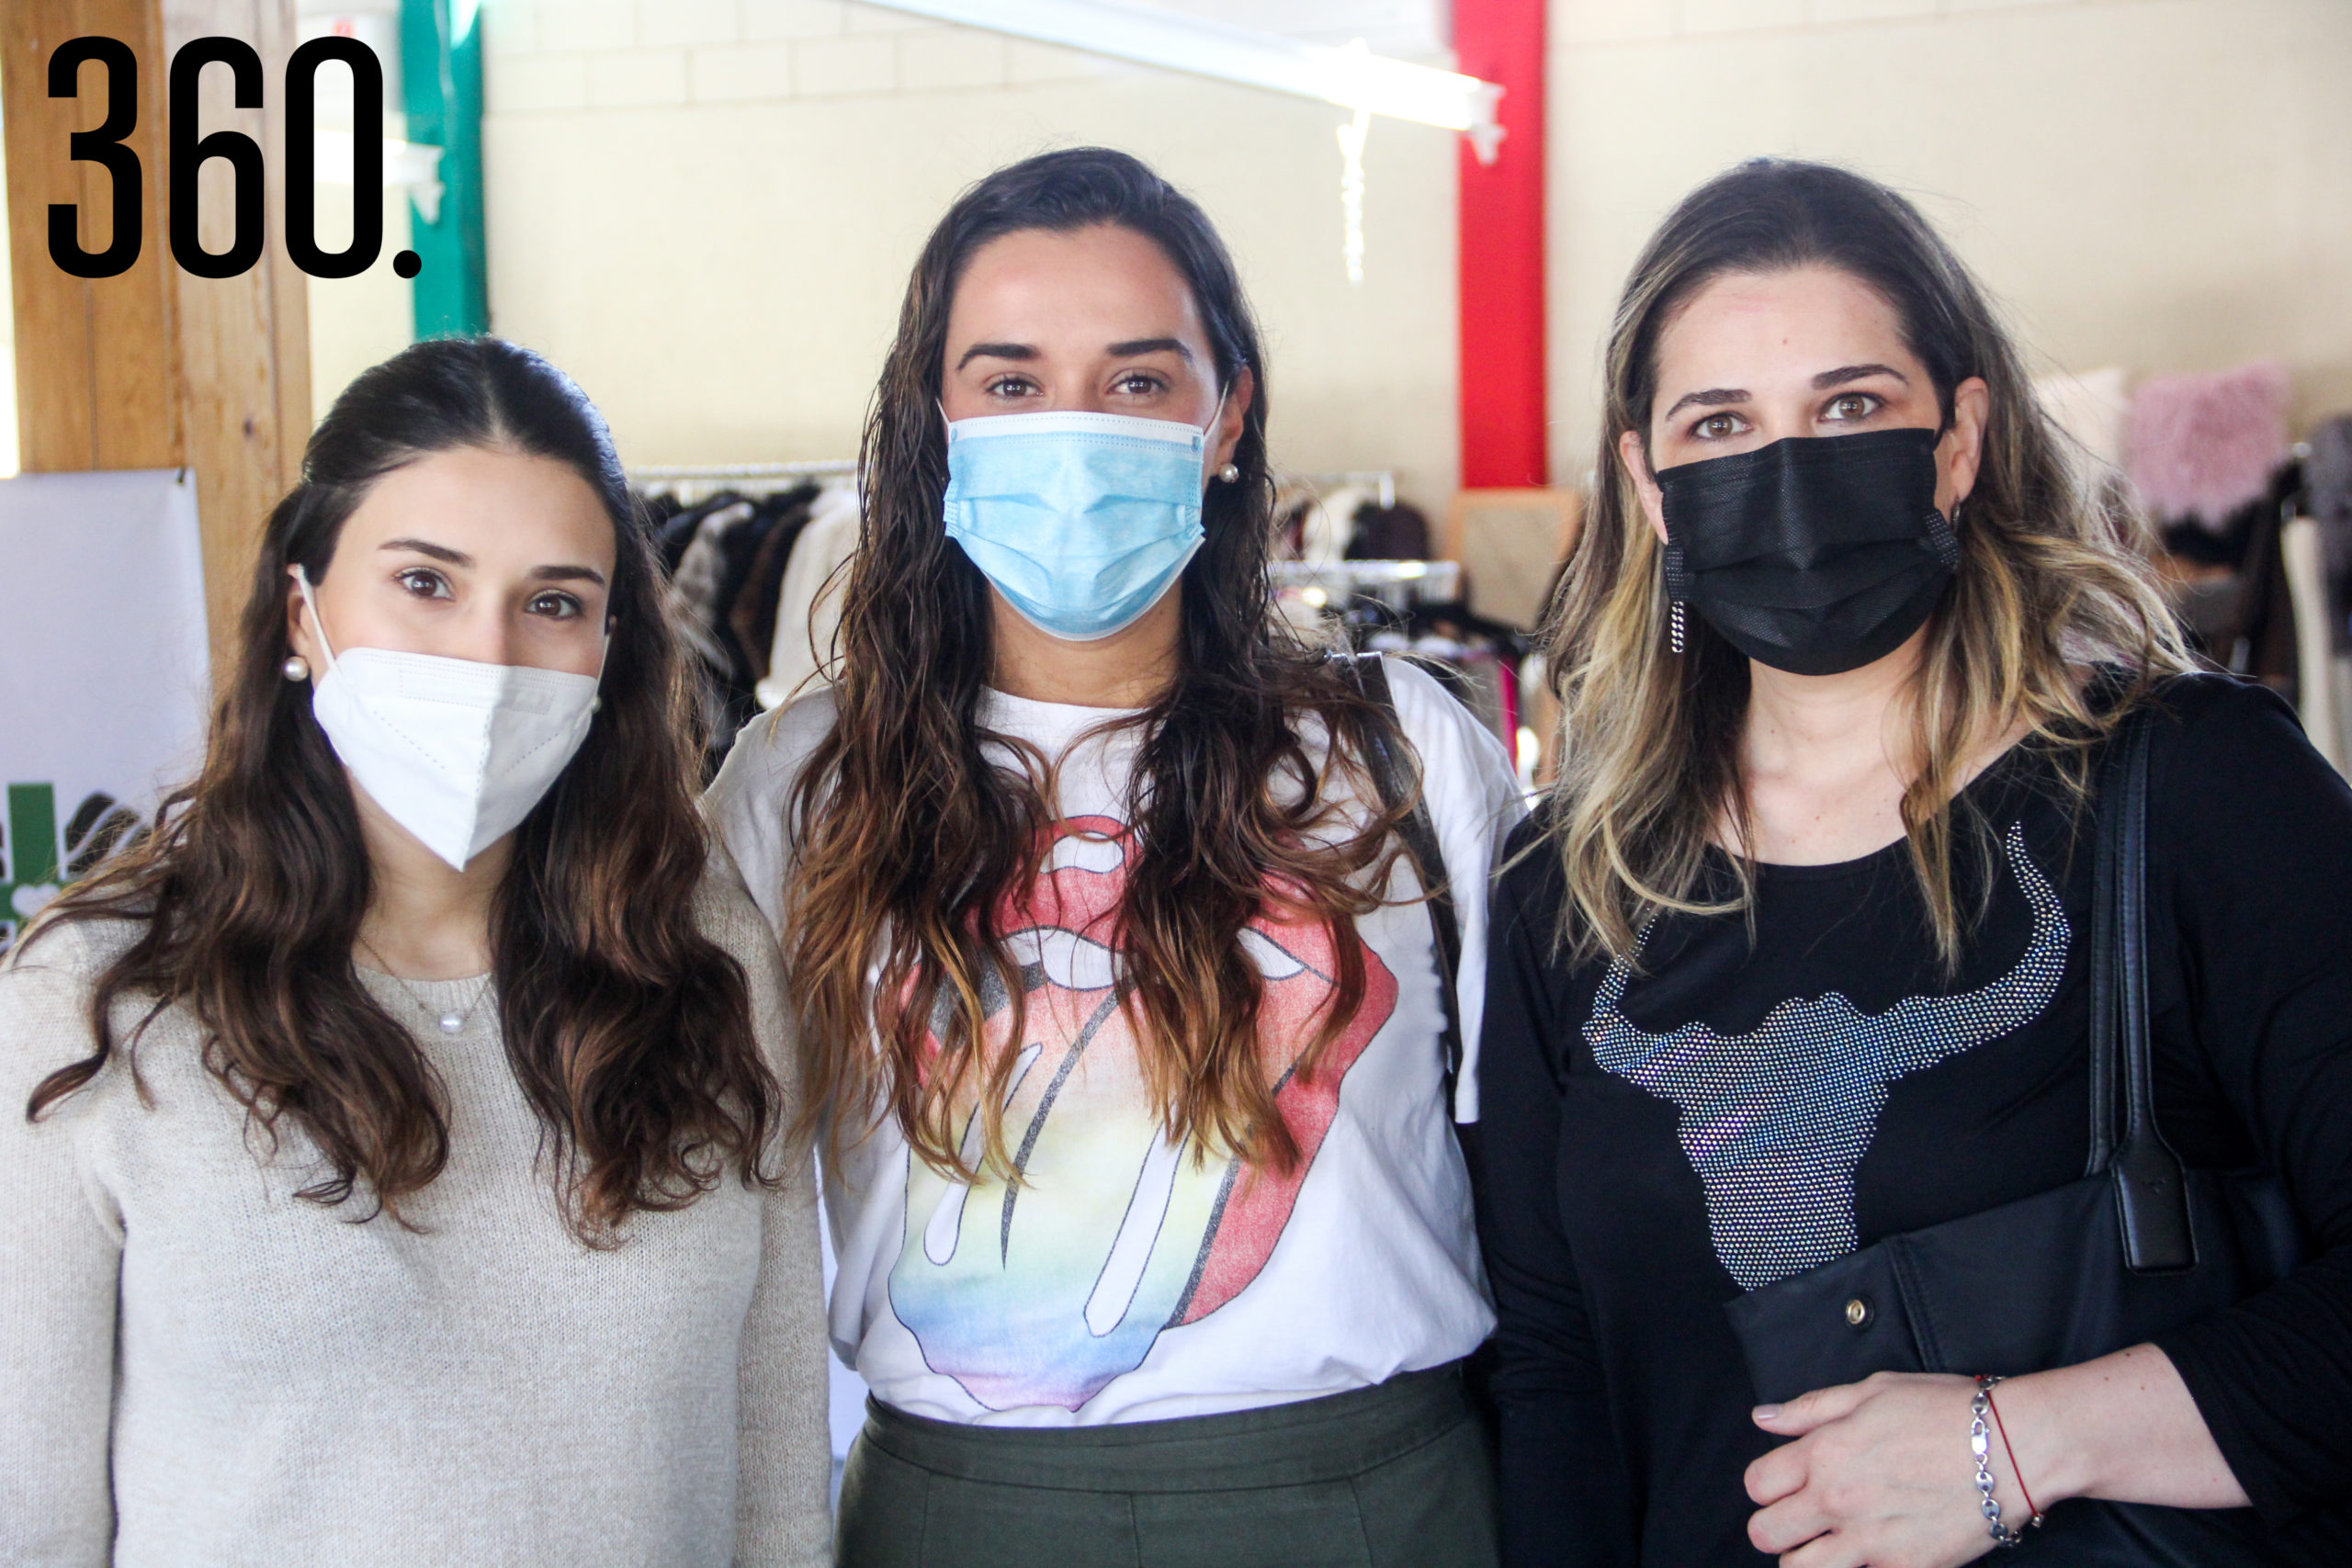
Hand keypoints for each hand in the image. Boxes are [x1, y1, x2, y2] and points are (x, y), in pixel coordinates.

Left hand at [1743, 1372, 2012, 1567]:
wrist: (2014, 1446)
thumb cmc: (1946, 1410)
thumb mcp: (1873, 1390)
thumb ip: (1810, 1409)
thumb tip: (1763, 1418)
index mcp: (1825, 1452)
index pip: (1757, 1485)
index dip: (1767, 1486)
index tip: (1788, 1486)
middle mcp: (1839, 1499)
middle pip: (1766, 1534)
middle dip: (1778, 1529)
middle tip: (1804, 1522)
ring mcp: (1872, 1541)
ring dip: (1808, 1561)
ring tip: (1831, 1547)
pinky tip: (1872, 1560)